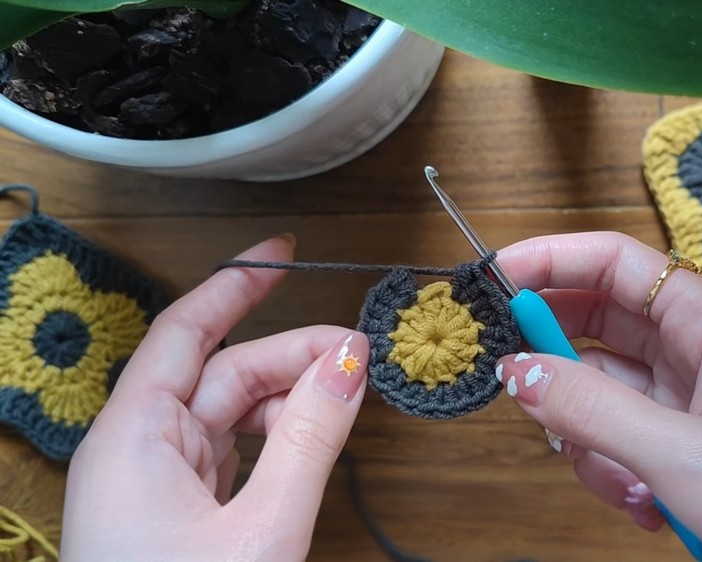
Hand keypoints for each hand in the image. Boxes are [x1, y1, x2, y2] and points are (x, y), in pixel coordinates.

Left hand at [61, 235, 369, 560]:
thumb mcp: (264, 527)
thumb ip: (311, 439)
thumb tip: (349, 362)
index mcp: (134, 438)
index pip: (187, 331)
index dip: (236, 283)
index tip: (283, 254)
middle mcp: (138, 449)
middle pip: (221, 372)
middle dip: (290, 354)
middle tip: (359, 352)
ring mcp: (157, 480)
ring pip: (230, 411)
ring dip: (289, 397)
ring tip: (347, 394)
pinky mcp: (178, 508)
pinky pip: (232, 450)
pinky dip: (276, 436)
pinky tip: (312, 436)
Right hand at [494, 232, 701, 561]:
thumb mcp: (682, 457)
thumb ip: (591, 410)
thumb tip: (515, 369)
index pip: (619, 264)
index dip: (553, 260)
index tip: (494, 278)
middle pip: (605, 325)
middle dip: (561, 360)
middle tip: (522, 387)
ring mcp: (699, 402)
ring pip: (609, 392)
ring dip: (594, 437)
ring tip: (624, 485)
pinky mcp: (696, 447)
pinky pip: (630, 438)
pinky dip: (619, 470)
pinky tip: (646, 508)